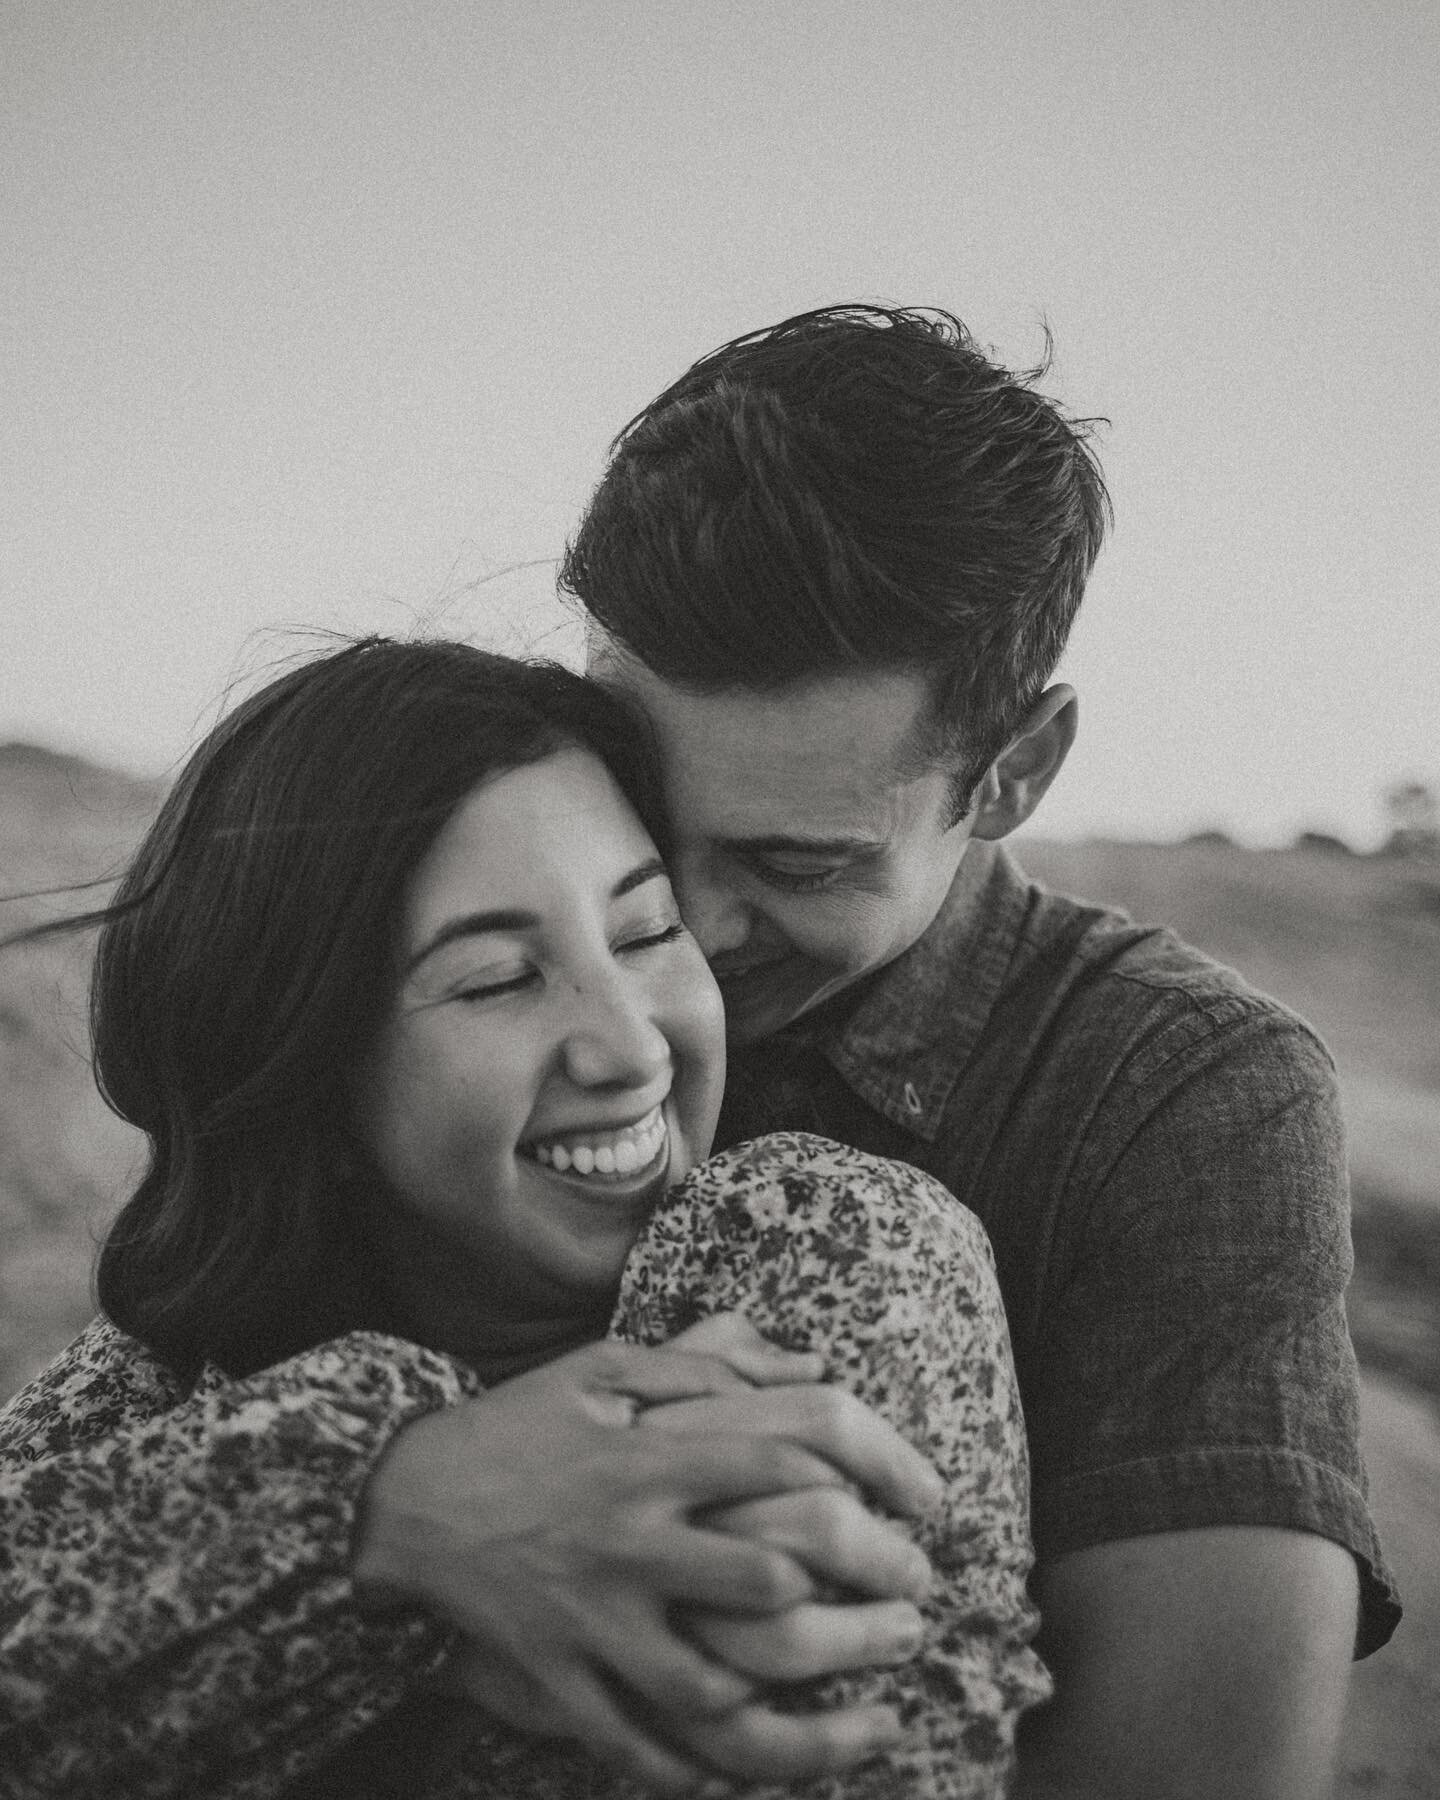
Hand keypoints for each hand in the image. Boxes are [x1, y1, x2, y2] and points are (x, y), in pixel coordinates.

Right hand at [354, 1328, 897, 1793]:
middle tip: (910, 1610)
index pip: (784, 1462)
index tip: (925, 1504)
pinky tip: (756, 1774)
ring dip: (799, 1709)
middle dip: (856, 1605)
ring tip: (872, 1715)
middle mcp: (630, 1544)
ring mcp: (593, 1621)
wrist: (401, 1501)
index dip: (874, 1476)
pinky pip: (636, 1746)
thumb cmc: (516, 1425)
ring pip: (711, 1689)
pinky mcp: (559, 1677)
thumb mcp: (604, 1368)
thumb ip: (709, 1365)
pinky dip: (699, 1771)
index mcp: (648, 1459)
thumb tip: (811, 1363)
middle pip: (764, 1585)